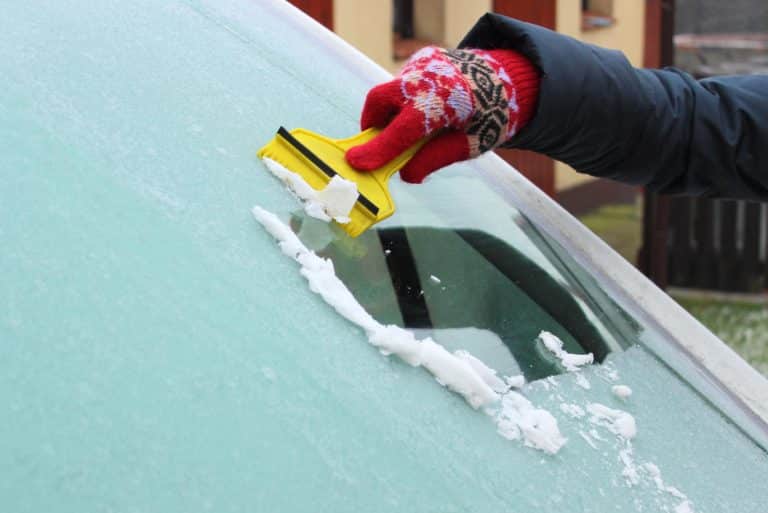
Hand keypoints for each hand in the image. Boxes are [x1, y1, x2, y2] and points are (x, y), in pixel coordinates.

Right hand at [346, 46, 539, 182]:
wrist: (511, 79)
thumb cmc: (492, 115)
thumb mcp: (468, 145)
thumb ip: (434, 159)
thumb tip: (405, 174)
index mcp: (445, 102)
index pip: (402, 130)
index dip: (378, 149)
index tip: (356, 163)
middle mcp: (429, 77)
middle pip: (381, 100)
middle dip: (372, 126)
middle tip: (377, 147)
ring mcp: (423, 64)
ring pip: (388, 92)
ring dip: (389, 114)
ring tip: (408, 131)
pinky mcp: (422, 60)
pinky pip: (401, 85)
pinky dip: (403, 102)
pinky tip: (425, 110)